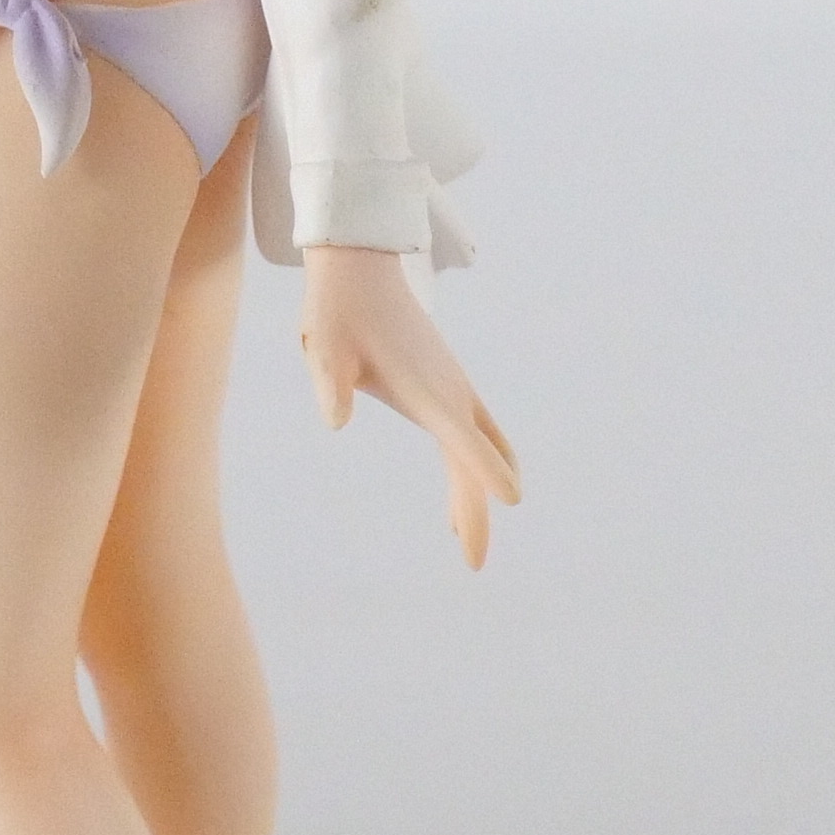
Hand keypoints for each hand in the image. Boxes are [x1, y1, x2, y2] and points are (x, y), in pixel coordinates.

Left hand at [298, 245, 525, 565]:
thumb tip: (334, 419)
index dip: (485, 470)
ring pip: (478, 452)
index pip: (462, 439)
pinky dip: (474, 472)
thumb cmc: (338, 309)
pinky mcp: (446, 387)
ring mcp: (453, 390)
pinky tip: (458, 502)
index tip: (511, 500)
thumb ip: (329, 383)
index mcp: (427, 389)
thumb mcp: (324, 347)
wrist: (359, 268)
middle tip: (474, 565)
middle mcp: (451, 393)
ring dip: (477, 496)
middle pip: (475, 461)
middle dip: (477, 511)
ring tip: (469, 547)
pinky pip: (470, 439)